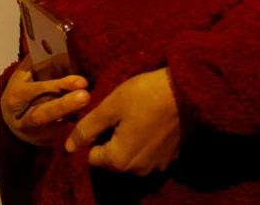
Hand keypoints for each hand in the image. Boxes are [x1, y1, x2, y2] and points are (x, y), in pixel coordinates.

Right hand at [1, 57, 89, 146]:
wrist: (13, 121)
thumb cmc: (24, 89)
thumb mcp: (24, 74)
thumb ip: (38, 61)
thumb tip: (58, 37)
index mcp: (17, 95)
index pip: (38, 90)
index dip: (59, 86)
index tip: (82, 82)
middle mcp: (24, 117)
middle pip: (44, 113)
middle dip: (65, 105)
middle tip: (86, 96)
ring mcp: (36, 134)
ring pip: (56, 127)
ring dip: (76, 119)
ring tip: (95, 111)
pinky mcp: (49, 143)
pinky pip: (66, 136)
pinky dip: (80, 128)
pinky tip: (94, 121)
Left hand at [65, 68, 181, 175]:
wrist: (189, 89)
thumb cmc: (145, 94)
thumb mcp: (110, 106)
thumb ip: (87, 128)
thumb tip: (69, 146)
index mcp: (119, 160)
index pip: (92, 156)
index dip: (93, 135)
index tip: (103, 116)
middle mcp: (137, 171)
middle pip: (112, 158)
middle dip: (111, 138)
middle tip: (119, 113)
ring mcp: (157, 166)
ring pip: (131, 157)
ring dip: (128, 140)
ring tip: (136, 116)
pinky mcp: (171, 158)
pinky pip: (149, 154)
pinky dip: (146, 142)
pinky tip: (151, 122)